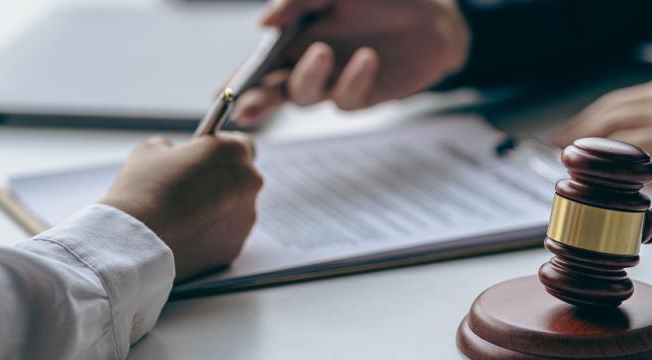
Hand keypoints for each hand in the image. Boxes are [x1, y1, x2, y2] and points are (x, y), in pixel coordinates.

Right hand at [101, 134, 262, 281]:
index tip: (208, 159)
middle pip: (242, 179)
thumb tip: (173, 153)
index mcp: (233, 152)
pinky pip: (227, 235)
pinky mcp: (236, 246)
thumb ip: (172, 147)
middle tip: (192, 188)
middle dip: (222, 182)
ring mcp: (246, 217)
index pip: (242, 146)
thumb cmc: (142, 190)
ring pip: (236, 209)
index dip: (222, 153)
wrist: (136, 241)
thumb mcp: (151, 150)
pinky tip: (187, 234)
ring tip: (185, 216)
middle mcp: (248, 183)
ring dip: (218, 210)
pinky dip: (212, 235)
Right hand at [232, 0, 470, 125]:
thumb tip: (265, 23)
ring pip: (308, 98)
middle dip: (258, 100)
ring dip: (308, 79)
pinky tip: (367, 59)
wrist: (434, 8)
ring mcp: (338, 81)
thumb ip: (298, 1)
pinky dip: (354, 80)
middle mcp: (311, 64)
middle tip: (248, 106)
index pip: (258, 64)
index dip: (236, 81)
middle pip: (274, 91)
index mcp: (295, 38)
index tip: (217, 97)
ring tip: (324, 53)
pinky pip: (351, 99)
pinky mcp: (368, 94)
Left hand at [552, 71, 651, 190]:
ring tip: (564, 150)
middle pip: (614, 106)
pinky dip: (607, 152)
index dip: (599, 112)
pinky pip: (633, 143)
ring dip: (585, 137)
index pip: (630, 96)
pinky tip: (593, 162)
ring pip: (615, 121)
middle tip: (558, 138)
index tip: (580, 125)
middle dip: (582, 123)